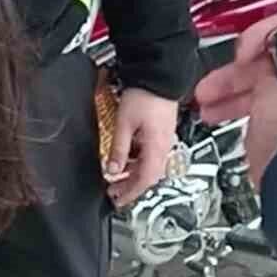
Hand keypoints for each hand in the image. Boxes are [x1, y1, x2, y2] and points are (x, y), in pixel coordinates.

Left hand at [104, 88, 178, 206]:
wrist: (158, 76)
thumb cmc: (145, 95)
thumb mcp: (124, 124)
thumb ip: (118, 149)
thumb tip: (112, 170)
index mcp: (157, 148)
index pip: (144, 180)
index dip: (130, 193)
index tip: (118, 201)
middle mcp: (164, 146)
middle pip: (148, 176)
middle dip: (130, 186)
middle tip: (114, 192)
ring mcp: (165, 140)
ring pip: (150, 166)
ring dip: (133, 174)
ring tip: (116, 177)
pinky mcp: (162, 133)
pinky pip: (151, 155)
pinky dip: (137, 161)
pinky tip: (126, 159)